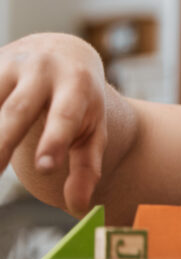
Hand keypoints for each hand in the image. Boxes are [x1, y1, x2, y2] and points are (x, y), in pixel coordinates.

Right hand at [0, 33, 107, 214]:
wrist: (61, 51)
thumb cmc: (80, 101)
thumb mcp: (93, 129)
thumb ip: (88, 168)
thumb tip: (79, 207)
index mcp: (77, 85)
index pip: (65, 116)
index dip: (54, 140)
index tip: (45, 167)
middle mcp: (43, 70)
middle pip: (18, 110)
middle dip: (2, 142)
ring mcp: (10, 65)